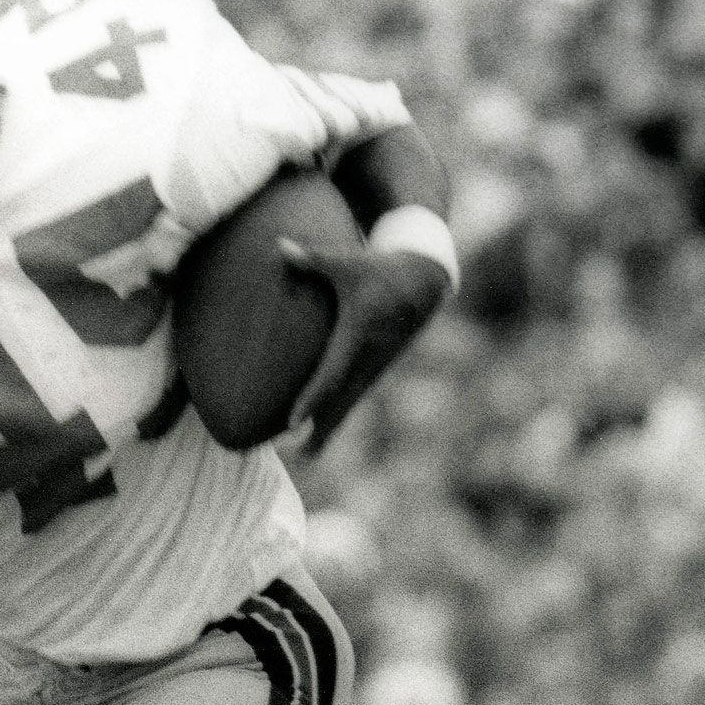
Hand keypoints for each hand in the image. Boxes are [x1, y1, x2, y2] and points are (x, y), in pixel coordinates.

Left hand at [278, 239, 450, 455]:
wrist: (427, 278)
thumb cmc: (379, 267)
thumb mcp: (348, 262)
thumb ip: (312, 259)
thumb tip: (278, 246)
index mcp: (359, 331)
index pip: (331, 371)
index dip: (312, 398)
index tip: (293, 421)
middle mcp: (369, 355)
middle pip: (342, 399)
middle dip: (322, 428)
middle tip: (301, 457)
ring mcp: (376, 364)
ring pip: (350, 402)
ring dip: (330, 429)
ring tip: (307, 457)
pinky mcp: (377, 367)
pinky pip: (355, 396)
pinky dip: (339, 416)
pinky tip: (321, 435)